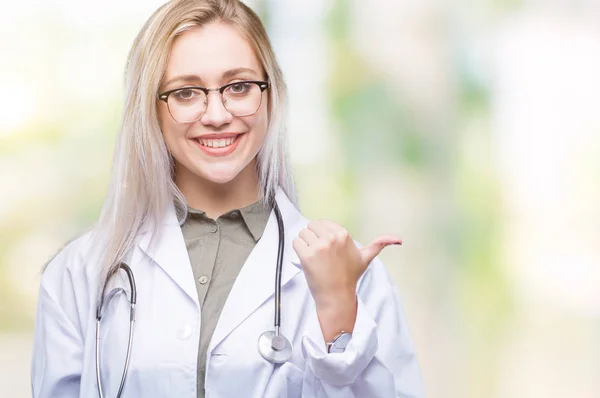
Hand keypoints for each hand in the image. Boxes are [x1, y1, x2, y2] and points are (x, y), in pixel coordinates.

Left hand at [292, 219, 400, 340]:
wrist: (337, 296)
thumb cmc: (350, 277)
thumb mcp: (366, 258)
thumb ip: (380, 244)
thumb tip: (398, 239)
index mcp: (343, 234)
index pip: (322, 222)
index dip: (322, 235)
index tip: (328, 249)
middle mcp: (332, 238)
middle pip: (311, 226)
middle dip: (312, 238)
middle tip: (320, 254)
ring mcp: (319, 246)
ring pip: (302, 233)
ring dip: (304, 244)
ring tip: (314, 258)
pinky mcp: (307, 255)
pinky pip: (296, 242)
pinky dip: (298, 250)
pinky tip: (307, 261)